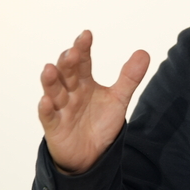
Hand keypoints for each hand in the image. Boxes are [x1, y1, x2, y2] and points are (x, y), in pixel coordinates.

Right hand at [37, 30, 149, 174]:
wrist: (93, 155)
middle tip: (73, 52)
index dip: (83, 48)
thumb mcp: (118, 99)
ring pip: (53, 91)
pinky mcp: (55, 127)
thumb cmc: (100, 123)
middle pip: (67, 74)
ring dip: (51, 81)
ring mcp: (61, 109)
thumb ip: (129, 77)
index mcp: (84, 82)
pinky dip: (46, 109)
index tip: (86, 35)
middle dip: (68, 62)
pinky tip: (46, 100)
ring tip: (50, 68)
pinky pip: (48, 117)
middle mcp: (70, 92)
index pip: (82, 62)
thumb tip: (144, 53)